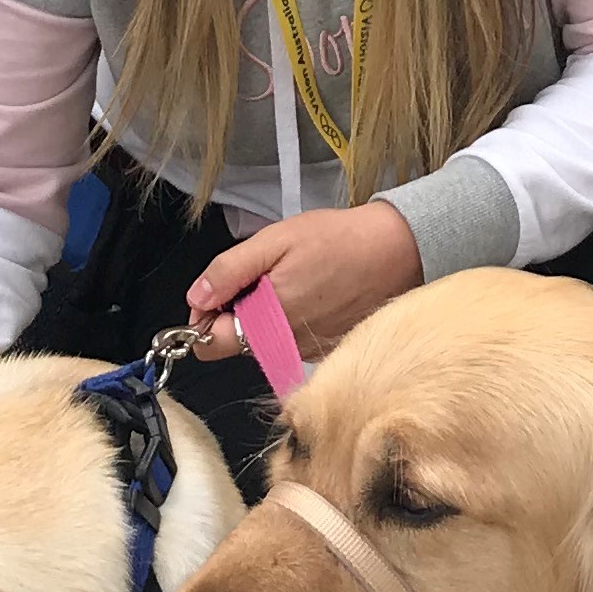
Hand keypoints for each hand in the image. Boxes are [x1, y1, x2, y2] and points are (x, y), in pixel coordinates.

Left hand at [187, 202, 422, 369]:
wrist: (396, 251)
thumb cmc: (335, 240)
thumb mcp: (275, 241)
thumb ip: (230, 271)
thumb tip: (196, 299)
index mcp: (265, 322)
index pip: (209, 346)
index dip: (203, 318)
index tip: (219, 292)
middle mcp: (283, 347)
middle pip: (234, 342)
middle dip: (235, 311)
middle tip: (260, 275)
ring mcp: (306, 351)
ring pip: (261, 341)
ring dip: (262, 314)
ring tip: (291, 278)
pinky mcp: (325, 349)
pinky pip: (288, 339)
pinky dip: (288, 318)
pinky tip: (310, 290)